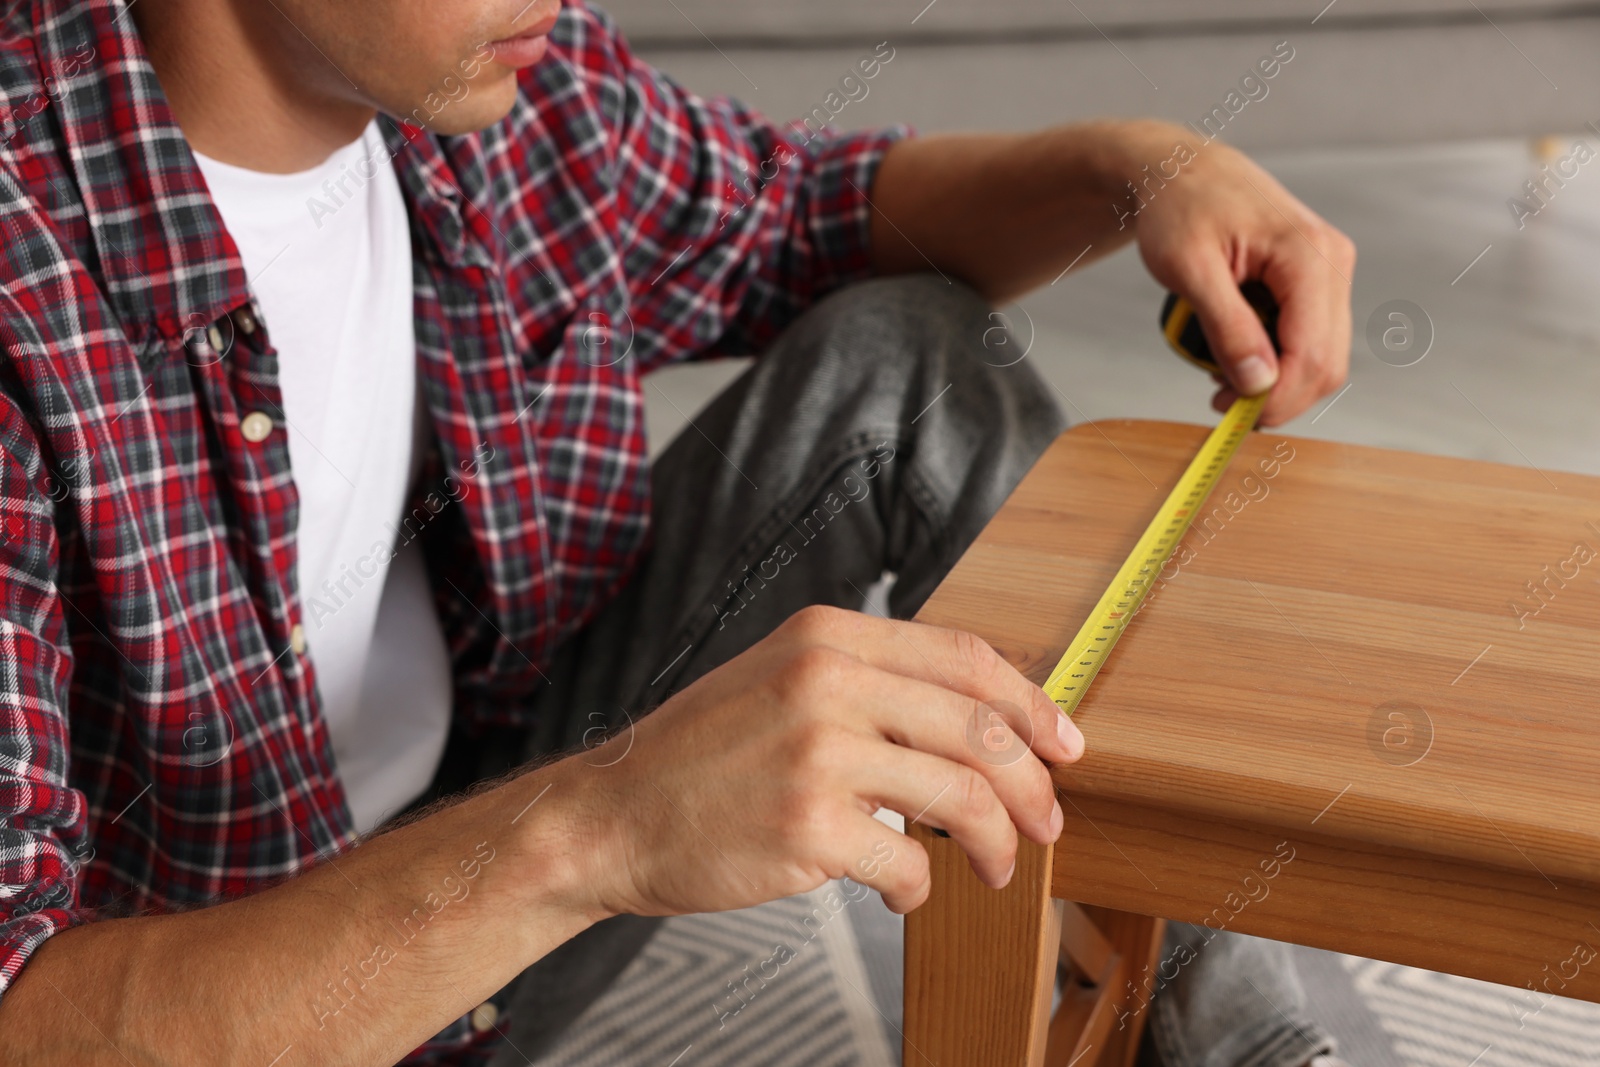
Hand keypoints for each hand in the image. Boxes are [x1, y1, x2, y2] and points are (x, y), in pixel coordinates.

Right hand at [561, 605, 1082, 916]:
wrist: (612, 816)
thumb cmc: (700, 756)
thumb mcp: (781, 678)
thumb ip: (869, 682)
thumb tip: (974, 720)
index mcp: (828, 635)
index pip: (966, 658)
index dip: (1032, 704)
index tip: (1064, 743)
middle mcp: (826, 681)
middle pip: (979, 729)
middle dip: (1033, 786)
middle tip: (1047, 822)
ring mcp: (816, 753)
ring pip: (961, 797)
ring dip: (996, 843)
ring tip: (992, 867)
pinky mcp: (806, 827)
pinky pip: (907, 865)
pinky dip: (921, 889)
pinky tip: (906, 895)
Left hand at [1122, 123, 1355, 425]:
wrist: (1182, 170)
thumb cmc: (1179, 208)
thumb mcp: (1190, 269)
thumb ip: (1227, 327)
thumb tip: (1257, 384)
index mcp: (1308, 254)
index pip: (1313, 352)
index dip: (1277, 397)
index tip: (1230, 415)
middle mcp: (1332, 261)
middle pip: (1327, 362)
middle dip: (1279, 395)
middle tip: (1222, 402)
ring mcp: (1330, 269)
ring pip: (1323, 355)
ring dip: (1278, 380)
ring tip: (1222, 374)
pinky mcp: (1317, 279)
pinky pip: (1310, 337)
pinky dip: (1278, 358)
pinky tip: (1238, 353)